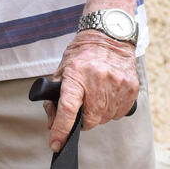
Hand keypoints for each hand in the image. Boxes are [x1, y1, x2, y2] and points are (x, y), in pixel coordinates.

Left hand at [45, 30, 138, 151]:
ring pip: (104, 118)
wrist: (107, 39)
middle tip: (81, 108)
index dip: (61, 128)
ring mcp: (116, 86)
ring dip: (97, 114)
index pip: (68, 108)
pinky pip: (118, 113)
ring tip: (94, 95)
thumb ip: (54, 98)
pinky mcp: (130, 90)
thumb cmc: (81, 55)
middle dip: (82, 120)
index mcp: (76, 76)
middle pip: (89, 119)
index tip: (55, 143)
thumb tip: (52, 124)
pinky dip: (110, 110)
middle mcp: (97, 81)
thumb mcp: (61, 71)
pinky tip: (106, 95)